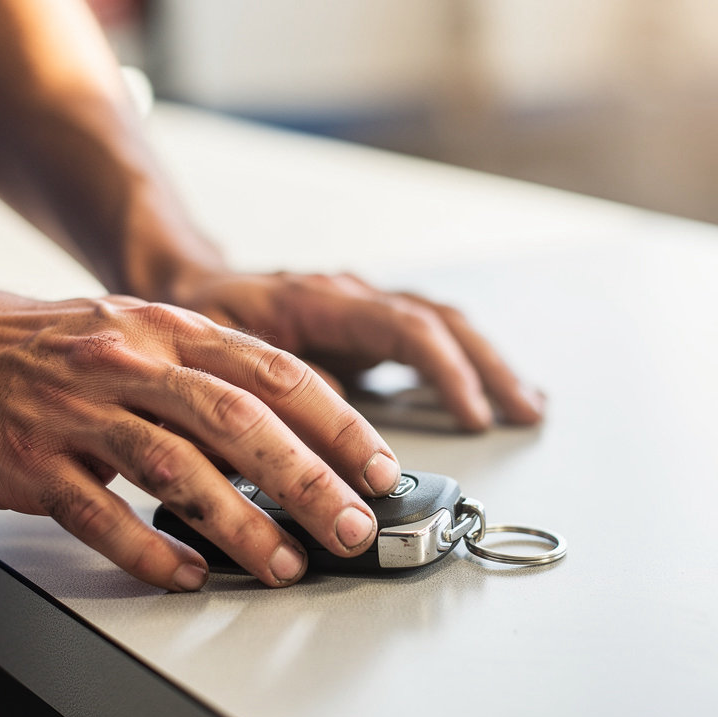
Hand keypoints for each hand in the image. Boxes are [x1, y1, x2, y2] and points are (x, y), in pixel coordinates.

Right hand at [0, 288, 402, 590]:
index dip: (337, 424)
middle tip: (352, 529)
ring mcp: (78, 412)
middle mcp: (132, 365)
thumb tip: (294, 438)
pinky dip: (149, 550)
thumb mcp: (141, 336)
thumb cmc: (55, 348)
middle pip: (238, 422)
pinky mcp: (32, 463)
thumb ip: (212, 377)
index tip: (380, 469)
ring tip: (286, 565)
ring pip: (175, 468)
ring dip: (240, 523)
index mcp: (171, 332)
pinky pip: (98, 515)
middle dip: (307, 480)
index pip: (275, 374)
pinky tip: (190, 575)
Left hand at [169, 271, 544, 430]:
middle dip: (489, 369)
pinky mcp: (366, 328)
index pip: (404, 326)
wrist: (192, 285)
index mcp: (321, 300)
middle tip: (523, 414)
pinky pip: (429, 337)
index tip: (471, 415)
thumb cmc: (203, 318)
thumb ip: (273, 390)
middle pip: (441, 323)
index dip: (445, 372)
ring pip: (443, 325)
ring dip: (488, 365)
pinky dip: (465, 364)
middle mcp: (352, 297)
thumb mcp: (222, 356)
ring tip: (526, 404)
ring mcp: (363, 310)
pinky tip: (487, 390)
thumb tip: (324, 431)